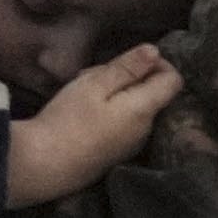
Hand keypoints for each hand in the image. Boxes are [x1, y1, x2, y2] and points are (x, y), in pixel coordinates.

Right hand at [3, 44, 182, 207]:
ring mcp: (131, 145)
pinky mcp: (116, 154)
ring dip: (117, 93)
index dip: (160, 63)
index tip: (131, 59)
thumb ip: (127, 68)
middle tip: (96, 74)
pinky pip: (124, 124)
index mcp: (144, 110)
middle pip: (152, 93)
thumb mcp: (94, 84)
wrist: (44, 166)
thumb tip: (155, 51)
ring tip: (84, 91)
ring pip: (135, 107)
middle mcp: (145, 129)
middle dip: (130, 77)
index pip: (173, 80)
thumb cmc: (68, 120)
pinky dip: (111, 111)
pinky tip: (84, 113)